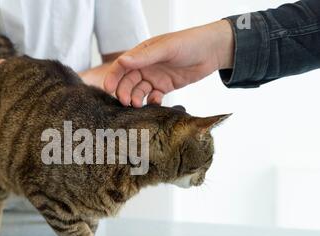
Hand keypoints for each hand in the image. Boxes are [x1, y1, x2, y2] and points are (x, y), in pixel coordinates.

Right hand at [104, 20, 234, 107]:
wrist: (212, 51)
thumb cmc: (190, 43)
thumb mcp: (166, 48)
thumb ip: (144, 56)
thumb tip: (123, 61)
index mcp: (142, 53)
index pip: (122, 65)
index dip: (113, 76)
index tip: (108, 88)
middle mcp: (145, 66)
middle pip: (128, 81)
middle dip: (124, 91)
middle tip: (125, 102)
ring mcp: (154, 77)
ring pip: (138, 91)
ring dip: (136, 98)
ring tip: (137, 105)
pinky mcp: (164, 87)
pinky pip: (153, 97)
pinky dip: (151, 101)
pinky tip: (156, 100)